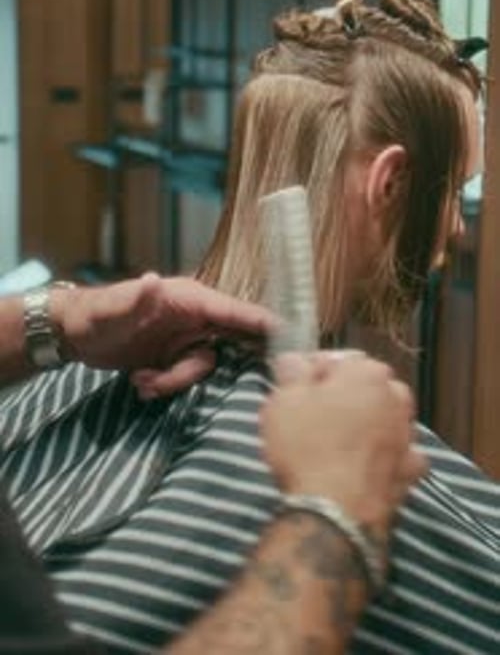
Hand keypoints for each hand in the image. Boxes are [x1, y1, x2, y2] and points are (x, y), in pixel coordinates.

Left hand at [51, 273, 274, 392]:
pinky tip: (139, 381)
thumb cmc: (95, 315)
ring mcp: (184, 339)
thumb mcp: (113, 309)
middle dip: (192, 370)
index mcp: (189, 299)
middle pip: (222, 348)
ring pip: (203, 368)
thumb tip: (154, 280)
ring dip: (172, 381)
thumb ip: (136, 298)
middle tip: (159, 376)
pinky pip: (186, 378)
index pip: (235, 311)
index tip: (292, 334)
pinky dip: (164, 385)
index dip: (263, 323)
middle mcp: (193, 318)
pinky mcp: (174, 357)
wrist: (74, 335)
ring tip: (141, 380)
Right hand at [261, 353, 425, 536]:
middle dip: (343, 397)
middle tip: (312, 415)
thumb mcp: (284, 400)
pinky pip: (398, 455)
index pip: (338, 359)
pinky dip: (384, 457)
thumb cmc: (309, 450)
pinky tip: (362, 466)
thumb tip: (294, 361)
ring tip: (334, 444)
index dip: (313, 372)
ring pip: (384, 419)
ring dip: (366, 425)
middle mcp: (396, 399)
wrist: (336, 513)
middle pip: (366, 388)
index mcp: (367, 373)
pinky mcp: (409, 472)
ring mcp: (407, 437)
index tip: (296, 386)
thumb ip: (292, 373)